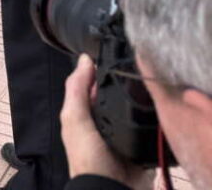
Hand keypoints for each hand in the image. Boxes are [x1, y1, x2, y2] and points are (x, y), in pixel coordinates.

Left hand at [61, 55, 152, 189]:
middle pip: (115, 95)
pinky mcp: (140, 144)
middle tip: (135, 69)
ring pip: (132, 109)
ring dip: (138, 102)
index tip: (114, 53)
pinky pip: (148, 127)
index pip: (93, 85)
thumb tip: (84, 58)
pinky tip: (155, 109)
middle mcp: (103, 121)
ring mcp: (122, 133)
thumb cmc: (88, 155)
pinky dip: (151, 120)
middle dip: (122, 85)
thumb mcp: (75, 117)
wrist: (111, 188)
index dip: (100, 70)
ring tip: (145, 87)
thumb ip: (76, 88)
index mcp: (84, 113)